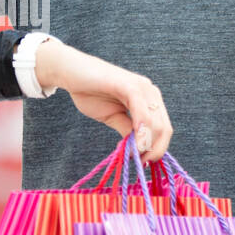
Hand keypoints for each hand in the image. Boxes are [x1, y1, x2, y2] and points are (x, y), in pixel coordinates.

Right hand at [36, 39, 171, 163]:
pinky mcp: (128, 85)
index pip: (164, 129)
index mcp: (150, 100)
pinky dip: (140, 129)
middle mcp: (150, 92)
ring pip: (156, 123)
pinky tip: (132, 141)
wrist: (71, 73)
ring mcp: (141, 87)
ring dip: (146, 144)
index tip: (141, 162)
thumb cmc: (90, 93)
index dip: (157, 149)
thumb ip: (127, 131)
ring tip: (130, 153)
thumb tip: (139, 150)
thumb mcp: (113, 117)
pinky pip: (141, 110)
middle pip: (164, 128)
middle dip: (154, 150)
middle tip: (137, 161)